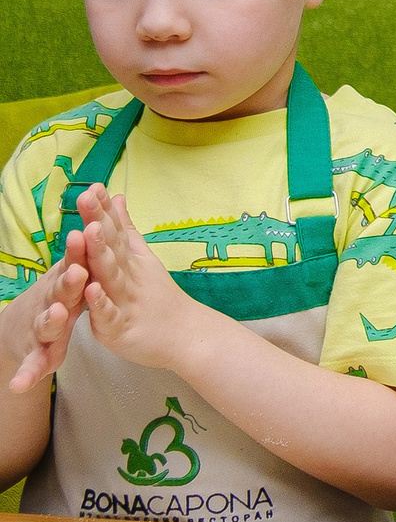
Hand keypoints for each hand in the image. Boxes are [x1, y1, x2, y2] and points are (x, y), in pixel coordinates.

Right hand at [2, 230, 89, 392]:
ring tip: (58, 316)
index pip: (76, 261)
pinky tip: (22, 383)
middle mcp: (51, 301)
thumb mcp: (73, 268)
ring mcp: (43, 328)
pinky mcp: (37, 355)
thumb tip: (109, 200)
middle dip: (68, 280)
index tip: (89, 230)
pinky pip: (34, 364)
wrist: (21, 329)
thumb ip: (88, 242)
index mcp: (65, 281)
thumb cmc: (58, 295)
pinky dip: (29, 372)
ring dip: (52, 319)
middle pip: (61, 289)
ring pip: (47, 324)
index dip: (82, 248)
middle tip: (77, 272)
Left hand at [78, 187, 215, 374]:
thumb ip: (125, 229)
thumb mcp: (142, 259)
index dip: (103, 209)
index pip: (115, 230)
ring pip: (110, 275)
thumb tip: (117, 196)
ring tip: (88, 232)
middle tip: (85, 198)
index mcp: (130, 261)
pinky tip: (91, 290)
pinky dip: (100, 303)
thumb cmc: (157, 298)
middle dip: (98, 222)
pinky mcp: (119, 328)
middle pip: (111, 246)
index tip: (92, 185)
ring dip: (100, 254)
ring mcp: (125, 301)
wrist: (185, 336)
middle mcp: (128, 276)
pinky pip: (109, 314)